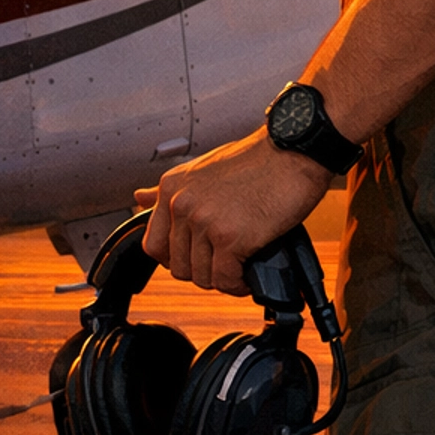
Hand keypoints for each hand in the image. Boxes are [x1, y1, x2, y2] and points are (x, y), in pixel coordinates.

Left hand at [135, 129, 330, 293]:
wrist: (294, 150)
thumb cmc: (257, 159)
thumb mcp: (202, 169)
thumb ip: (169, 191)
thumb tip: (140, 199)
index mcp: (171, 188)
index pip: (153, 245)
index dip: (177, 258)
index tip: (197, 256)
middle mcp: (182, 204)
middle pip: (178, 266)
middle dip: (204, 269)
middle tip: (226, 260)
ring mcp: (205, 221)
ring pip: (201, 277)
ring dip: (223, 278)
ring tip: (241, 265)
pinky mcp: (231, 238)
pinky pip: (226, 280)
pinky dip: (239, 284)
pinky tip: (250, 272)